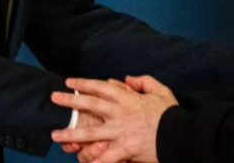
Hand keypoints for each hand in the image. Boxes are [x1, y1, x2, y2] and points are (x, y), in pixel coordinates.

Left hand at [51, 76, 176, 162]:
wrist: (180, 137)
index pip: (101, 87)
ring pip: (90, 133)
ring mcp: (120, 133)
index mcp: (128, 99)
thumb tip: (126, 79)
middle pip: (90, 105)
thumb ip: (143, 81)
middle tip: (53, 98)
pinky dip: (93, 161)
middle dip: (70, 101)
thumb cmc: (171, 115)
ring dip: (70, 134)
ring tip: (54, 135)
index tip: (69, 82)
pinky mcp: (124, 150)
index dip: (84, 83)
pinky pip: (104, 158)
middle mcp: (120, 114)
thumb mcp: (161, 91)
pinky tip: (81, 162)